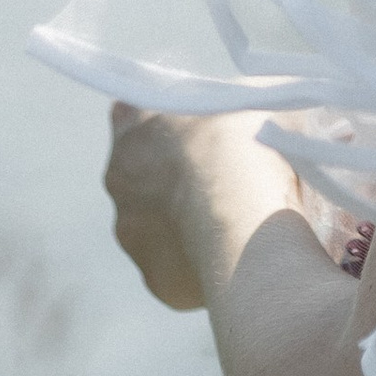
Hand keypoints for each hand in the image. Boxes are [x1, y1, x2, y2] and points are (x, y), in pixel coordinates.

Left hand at [104, 103, 300, 312]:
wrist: (245, 217)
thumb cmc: (247, 144)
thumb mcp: (256, 97)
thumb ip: (242, 96)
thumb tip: (255, 100)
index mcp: (133, 129)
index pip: (130, 116)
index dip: (161, 122)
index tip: (191, 129)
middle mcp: (119, 182)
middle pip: (141, 174)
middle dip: (175, 176)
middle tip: (222, 176)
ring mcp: (132, 235)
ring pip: (156, 225)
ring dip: (184, 220)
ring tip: (233, 217)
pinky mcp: (155, 279)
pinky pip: (175, 266)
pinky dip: (197, 260)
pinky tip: (231, 251)